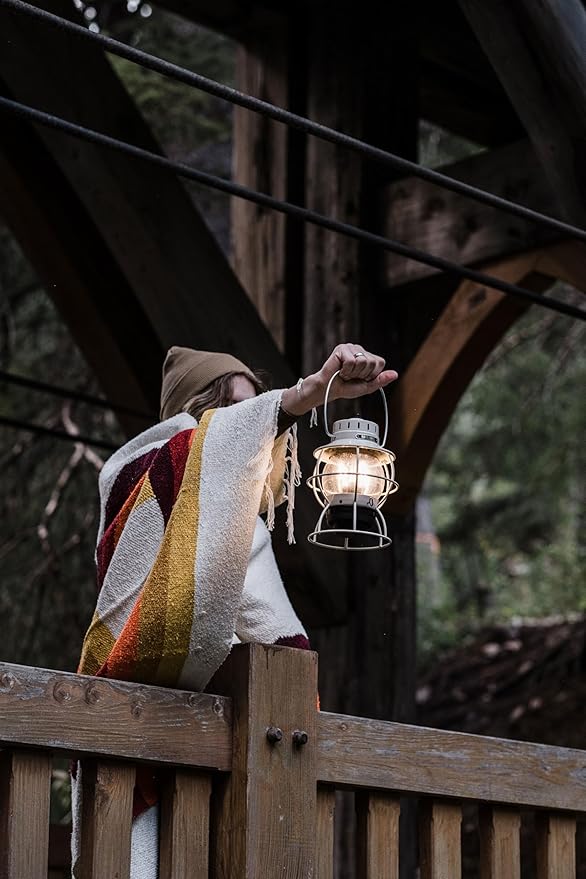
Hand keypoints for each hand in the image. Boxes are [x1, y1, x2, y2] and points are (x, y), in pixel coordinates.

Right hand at [281, 343, 397, 415]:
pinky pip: (351, 361)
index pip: (380, 363)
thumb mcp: (367, 387)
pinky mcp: (341, 349)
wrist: (328, 390)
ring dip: (353, 373)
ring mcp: (350, 348)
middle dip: (362, 374)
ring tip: (345, 374)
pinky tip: (340, 370)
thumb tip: (395, 374)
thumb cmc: (345, 388)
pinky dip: (346, 370)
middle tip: (351, 377)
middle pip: (372, 362)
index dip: (371, 375)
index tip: (360, 379)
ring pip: (362, 361)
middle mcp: (360, 350)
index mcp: (367, 357)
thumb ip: (381, 380)